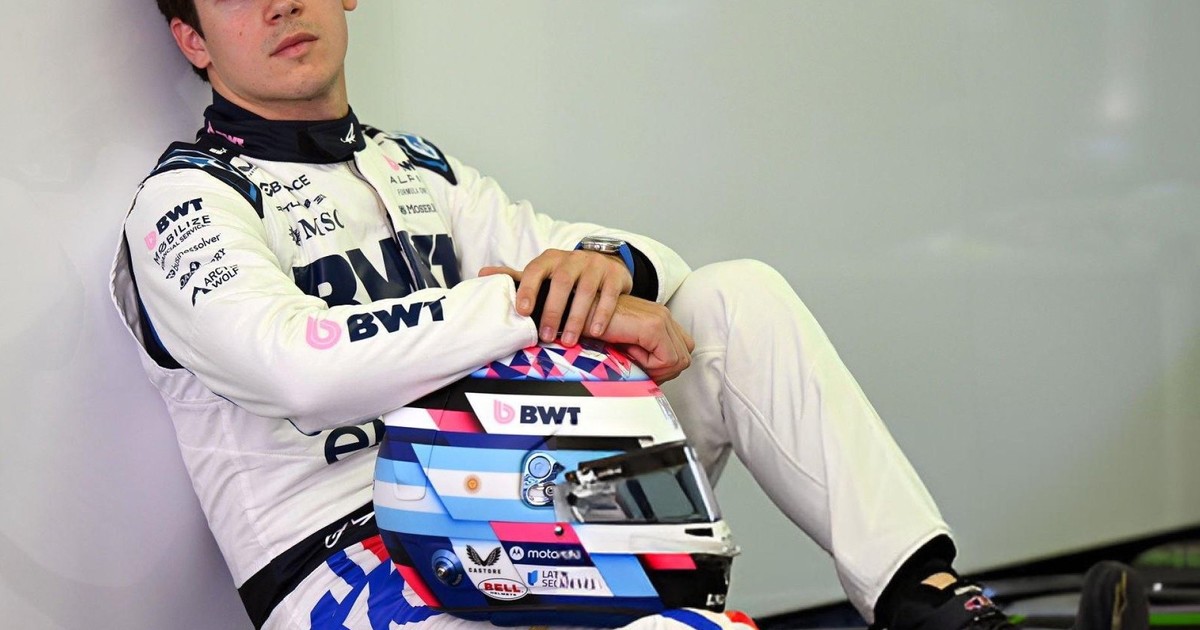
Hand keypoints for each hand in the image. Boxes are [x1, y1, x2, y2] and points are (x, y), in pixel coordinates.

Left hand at [480, 248, 632, 345]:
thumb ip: (517, 277)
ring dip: (576, 317)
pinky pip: (609, 295)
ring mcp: (596, 265)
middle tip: (544, 335)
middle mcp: (573, 258)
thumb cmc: (567, 276)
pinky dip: (601, 314)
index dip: (527, 289)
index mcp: (551, 258)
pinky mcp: (615, 275)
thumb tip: (483, 274)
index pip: (535, 270)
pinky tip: (595, 332)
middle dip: (553, 310)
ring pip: (586, 289)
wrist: (605, 266)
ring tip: (568, 340)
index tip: (521, 311)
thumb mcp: (543, 274)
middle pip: (563, 281)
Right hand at [594, 295, 693, 382]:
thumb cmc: (594, 326)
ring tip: (631, 357)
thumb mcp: (625, 342)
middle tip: (637, 367)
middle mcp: (664, 316)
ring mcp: (661, 318)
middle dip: (663, 371)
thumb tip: (655, 378)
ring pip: (679, 360)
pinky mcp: (653, 326)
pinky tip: (629, 353)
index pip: (681, 351)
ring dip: (656, 368)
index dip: (663, 368)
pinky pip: (666, 359)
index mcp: (659, 318)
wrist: (577, 311)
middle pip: (684, 357)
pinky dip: (650, 364)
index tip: (640, 366)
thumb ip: (644, 353)